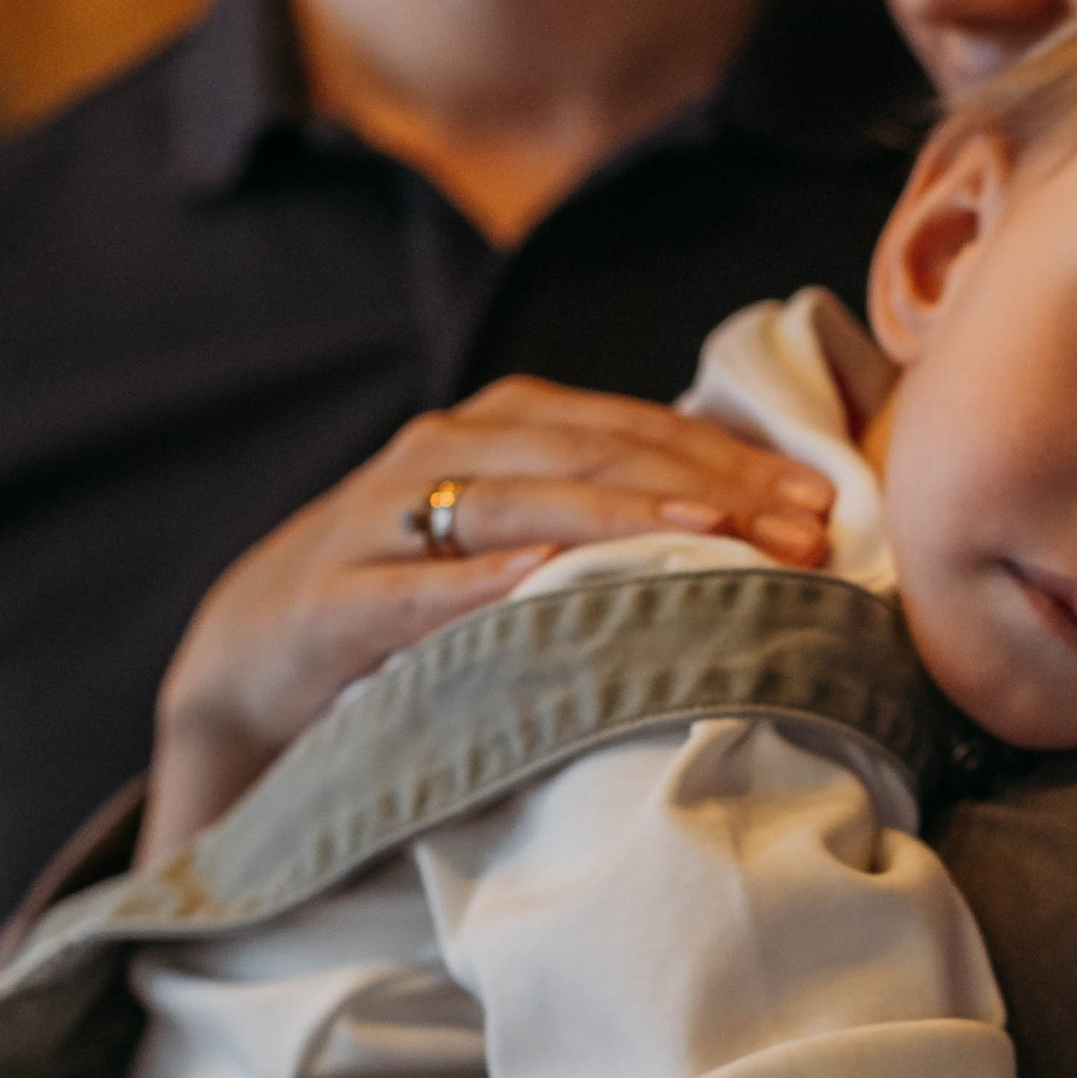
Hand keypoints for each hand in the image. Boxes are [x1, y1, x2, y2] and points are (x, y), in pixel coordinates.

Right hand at [142, 377, 835, 853]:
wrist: (253, 652)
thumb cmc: (412, 590)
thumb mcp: (508, 533)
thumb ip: (603, 511)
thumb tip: (755, 524)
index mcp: (498, 424)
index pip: (634, 430)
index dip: (732, 461)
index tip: (823, 504)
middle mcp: (441, 451)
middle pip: (590, 456)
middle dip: (705, 490)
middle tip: (801, 534)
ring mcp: (380, 521)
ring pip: (513, 503)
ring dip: (616, 519)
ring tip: (706, 536)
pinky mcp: (332, 601)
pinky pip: (415, 590)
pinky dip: (478, 582)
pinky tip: (543, 579)